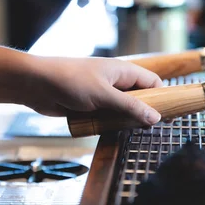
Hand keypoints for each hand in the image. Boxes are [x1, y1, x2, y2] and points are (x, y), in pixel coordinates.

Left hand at [24, 56, 163, 125]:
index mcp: (121, 71)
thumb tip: (156, 118)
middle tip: (148, 130)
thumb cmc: (69, 81)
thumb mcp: (104, 95)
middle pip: (138, 98)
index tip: (169, 115)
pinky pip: (107, 117)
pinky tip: (111, 133)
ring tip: (129, 133)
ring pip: (122, 110)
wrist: (35, 85)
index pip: (151, 82)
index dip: (162, 96)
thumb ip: (130, 107)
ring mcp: (101, 94)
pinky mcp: (89, 106)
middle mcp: (113, 82)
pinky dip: (109, 124)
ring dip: (124, 121)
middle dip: (143, 112)